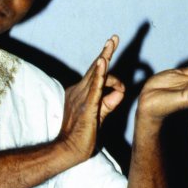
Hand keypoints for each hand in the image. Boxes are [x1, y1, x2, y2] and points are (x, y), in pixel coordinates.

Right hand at [58, 36, 125, 158]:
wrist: (68, 150)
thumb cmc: (82, 136)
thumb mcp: (99, 115)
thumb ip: (109, 102)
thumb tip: (118, 93)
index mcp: (80, 92)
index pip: (96, 76)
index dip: (104, 65)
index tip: (109, 49)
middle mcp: (79, 91)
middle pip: (95, 68)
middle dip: (106, 52)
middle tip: (114, 38)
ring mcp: (82, 97)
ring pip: (97, 74)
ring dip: (105, 56)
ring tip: (112, 43)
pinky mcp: (88, 105)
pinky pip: (95, 86)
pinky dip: (99, 73)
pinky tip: (103, 62)